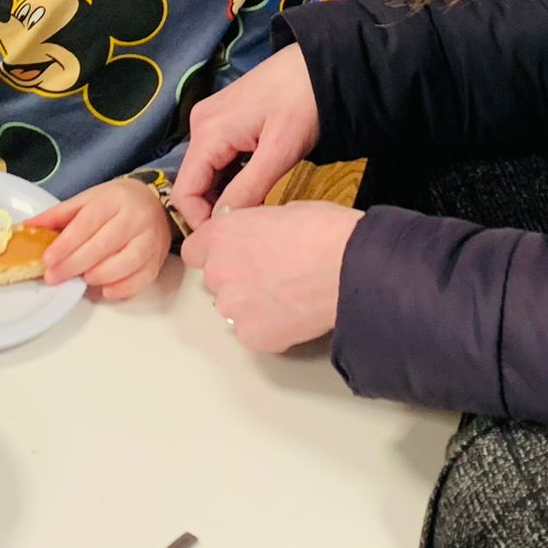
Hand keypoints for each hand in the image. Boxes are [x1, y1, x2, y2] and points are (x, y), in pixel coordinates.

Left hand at [30, 176, 170, 300]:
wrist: (154, 204)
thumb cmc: (115, 203)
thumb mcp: (87, 200)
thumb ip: (59, 215)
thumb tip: (28, 227)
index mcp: (114, 200)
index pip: (88, 222)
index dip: (67, 243)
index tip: (48, 259)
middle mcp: (135, 218)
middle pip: (105, 244)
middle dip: (75, 264)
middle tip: (54, 277)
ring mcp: (150, 239)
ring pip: (127, 262)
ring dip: (100, 275)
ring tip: (81, 280)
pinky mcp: (157, 259)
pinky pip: (142, 278)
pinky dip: (123, 288)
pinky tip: (104, 290)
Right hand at [170, 45, 320, 226]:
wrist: (323, 62)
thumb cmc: (305, 101)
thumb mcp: (279, 152)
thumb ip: (248, 190)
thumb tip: (224, 226)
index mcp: (208, 132)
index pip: (184, 192)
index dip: (201, 221)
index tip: (229, 237)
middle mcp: (202, 124)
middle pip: (194, 182)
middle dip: (214, 208)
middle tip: (247, 228)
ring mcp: (213, 120)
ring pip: (208, 173)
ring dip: (226, 194)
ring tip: (256, 210)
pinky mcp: (227, 119)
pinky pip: (220, 159)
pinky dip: (232, 177)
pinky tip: (256, 187)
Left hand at [181, 200, 359, 352]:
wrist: (353, 268)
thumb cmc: (327, 234)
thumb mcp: (282, 211)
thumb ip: (253, 228)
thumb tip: (256, 239)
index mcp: (222, 234)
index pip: (195, 250)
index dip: (217, 252)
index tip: (233, 255)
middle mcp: (219, 271)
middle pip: (215, 280)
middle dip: (238, 278)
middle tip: (273, 274)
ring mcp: (233, 307)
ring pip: (234, 308)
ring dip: (253, 304)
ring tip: (289, 294)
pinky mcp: (252, 336)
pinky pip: (252, 332)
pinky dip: (269, 327)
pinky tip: (294, 313)